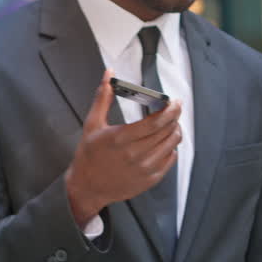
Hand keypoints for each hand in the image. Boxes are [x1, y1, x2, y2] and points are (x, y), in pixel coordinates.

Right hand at [65, 69, 180, 226]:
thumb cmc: (89, 155)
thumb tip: (109, 74)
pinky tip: (164, 143)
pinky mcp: (150, 180)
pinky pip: (170, 160)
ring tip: (170, 124)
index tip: (175, 102)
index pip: (156, 122)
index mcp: (121, 138)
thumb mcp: (92, 124)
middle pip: (167, 132)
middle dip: (174, 118)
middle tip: (173, 110)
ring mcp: (145, 169)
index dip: (170, 110)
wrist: (87, 187)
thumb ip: (102, 97)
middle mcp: (135, 155)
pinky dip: (171, 149)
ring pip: (172, 145)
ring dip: (175, 131)